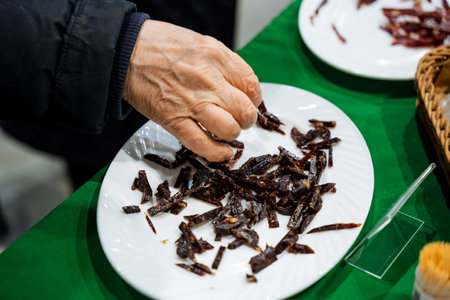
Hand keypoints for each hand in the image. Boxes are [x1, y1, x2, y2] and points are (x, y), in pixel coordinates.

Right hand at [123, 20, 261, 161]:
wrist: (125, 52)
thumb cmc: (161, 46)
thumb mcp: (202, 43)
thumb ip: (225, 64)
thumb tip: (242, 87)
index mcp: (216, 56)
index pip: (251, 84)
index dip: (255, 97)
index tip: (250, 101)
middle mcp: (207, 80)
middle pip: (245, 110)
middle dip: (247, 118)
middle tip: (240, 117)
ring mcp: (191, 103)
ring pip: (229, 129)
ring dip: (233, 134)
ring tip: (229, 131)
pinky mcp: (174, 121)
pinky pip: (203, 145)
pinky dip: (217, 153)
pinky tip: (224, 152)